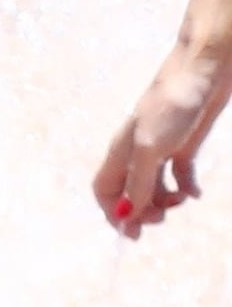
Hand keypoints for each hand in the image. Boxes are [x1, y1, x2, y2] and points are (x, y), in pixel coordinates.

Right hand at [93, 46, 231, 238]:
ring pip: (153, 187)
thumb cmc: (171, 106)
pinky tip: (195, 193)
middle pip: (128, 191)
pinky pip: (178, 175)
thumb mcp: (151, 148)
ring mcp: (159, 148)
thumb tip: (125, 215)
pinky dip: (185, 188)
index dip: (114, 212)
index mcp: (121, 150)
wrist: (203, 74)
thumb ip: (138, 182)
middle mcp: (135, 151)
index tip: (134, 232)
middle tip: (165, 216)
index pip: (104, 189)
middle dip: (143, 210)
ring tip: (183, 200)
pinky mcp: (182, 145)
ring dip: (165, 201)